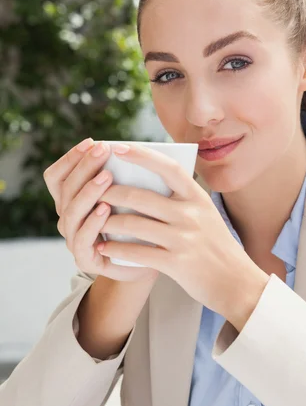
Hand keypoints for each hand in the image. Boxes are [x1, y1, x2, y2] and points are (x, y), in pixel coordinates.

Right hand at [43, 138, 158, 283]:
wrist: (147, 263)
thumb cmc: (139, 225)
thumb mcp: (128, 197)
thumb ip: (120, 178)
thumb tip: (127, 147)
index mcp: (72, 202)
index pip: (57, 177)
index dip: (70, 158)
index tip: (91, 142)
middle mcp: (68, 219)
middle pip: (65, 190)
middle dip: (84, 167)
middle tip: (103, 151)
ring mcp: (74, 240)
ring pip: (71, 213)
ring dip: (88, 191)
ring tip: (106, 176)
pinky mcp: (85, 260)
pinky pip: (82, 239)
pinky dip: (92, 222)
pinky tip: (106, 208)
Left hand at [98, 143, 269, 323]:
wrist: (237, 282)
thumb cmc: (215, 246)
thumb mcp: (205, 215)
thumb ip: (182, 200)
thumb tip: (146, 182)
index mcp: (198, 198)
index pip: (168, 168)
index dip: (141, 155)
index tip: (118, 148)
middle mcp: (191, 214)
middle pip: (141, 197)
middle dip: (111, 192)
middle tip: (92, 191)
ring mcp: (183, 238)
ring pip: (134, 224)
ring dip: (108, 222)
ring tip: (94, 221)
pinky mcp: (176, 263)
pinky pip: (137, 252)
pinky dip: (116, 249)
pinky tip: (104, 248)